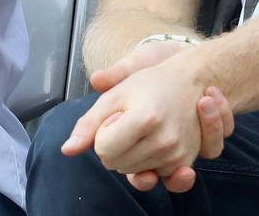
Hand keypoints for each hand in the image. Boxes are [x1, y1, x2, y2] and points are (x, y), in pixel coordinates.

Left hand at [62, 46, 225, 189]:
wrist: (191, 81)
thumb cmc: (148, 83)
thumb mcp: (115, 95)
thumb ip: (88, 124)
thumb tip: (67, 151)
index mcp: (144, 118)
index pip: (103, 149)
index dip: (104, 133)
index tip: (117, 115)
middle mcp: (164, 140)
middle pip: (116, 164)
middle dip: (116, 145)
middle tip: (133, 119)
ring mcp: (176, 154)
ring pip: (133, 173)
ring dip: (133, 154)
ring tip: (147, 127)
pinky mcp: (185, 163)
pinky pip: (153, 176)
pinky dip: (149, 163)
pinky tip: (155, 142)